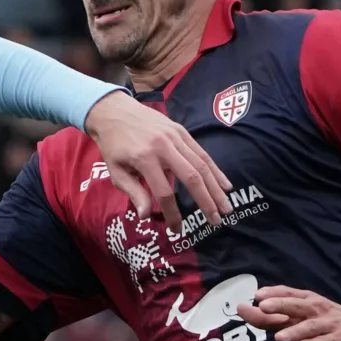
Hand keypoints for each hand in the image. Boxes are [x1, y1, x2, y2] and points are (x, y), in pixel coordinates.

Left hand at [83, 92, 232, 235]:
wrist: (114, 110)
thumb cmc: (113, 145)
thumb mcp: (116, 171)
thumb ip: (133, 193)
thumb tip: (146, 217)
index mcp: (144, 158)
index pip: (164, 192)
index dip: (172, 213)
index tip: (177, 230)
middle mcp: (163, 146)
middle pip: (191, 177)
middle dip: (206, 201)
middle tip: (216, 221)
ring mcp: (175, 136)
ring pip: (201, 164)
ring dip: (215, 188)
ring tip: (226, 207)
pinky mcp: (181, 131)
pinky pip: (201, 152)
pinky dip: (215, 170)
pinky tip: (225, 185)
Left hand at [238, 286, 340, 340]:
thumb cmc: (333, 322)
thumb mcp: (309, 317)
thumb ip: (283, 318)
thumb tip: (253, 314)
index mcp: (310, 302)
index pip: (289, 295)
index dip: (272, 295)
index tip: (253, 296)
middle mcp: (318, 310)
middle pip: (297, 305)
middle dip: (280, 304)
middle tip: (262, 306)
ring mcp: (330, 324)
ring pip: (310, 326)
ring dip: (294, 330)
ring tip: (277, 338)